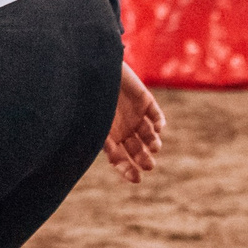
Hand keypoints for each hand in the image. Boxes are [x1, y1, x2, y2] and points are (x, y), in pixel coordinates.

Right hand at [103, 63, 165, 182]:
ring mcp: (134, 114)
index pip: (118, 159)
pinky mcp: (144, 100)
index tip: (137, 179)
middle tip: (149, 165)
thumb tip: (112, 160)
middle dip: (143, 159)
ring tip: (154, 147)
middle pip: (136, 149)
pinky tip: (158, 128)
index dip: (127, 170)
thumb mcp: (93, 123)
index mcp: (107, 137)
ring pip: (148, 134)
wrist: (94, 68)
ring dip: (152, 143)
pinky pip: (155, 115)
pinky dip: (158, 122)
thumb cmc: (88, 97)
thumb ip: (102, 139)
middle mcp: (122, 128)